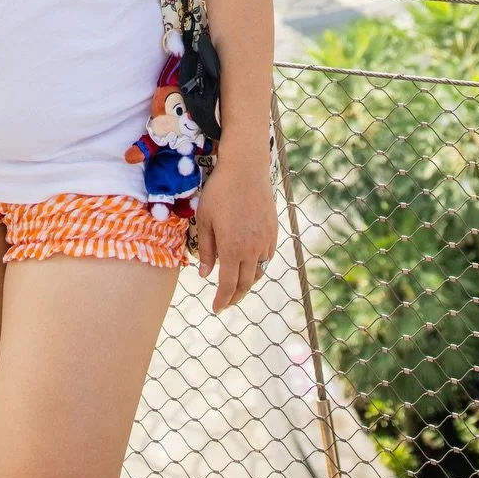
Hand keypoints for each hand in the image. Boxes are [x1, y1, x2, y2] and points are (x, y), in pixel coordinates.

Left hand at [196, 154, 277, 312]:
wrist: (245, 169)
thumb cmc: (219, 192)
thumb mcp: (204, 220)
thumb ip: (206, 250)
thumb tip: (205, 275)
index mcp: (232, 249)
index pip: (228, 285)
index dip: (222, 300)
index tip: (216, 308)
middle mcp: (252, 249)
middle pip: (245, 283)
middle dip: (235, 297)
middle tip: (225, 303)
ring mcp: (265, 241)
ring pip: (259, 272)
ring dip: (248, 283)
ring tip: (237, 287)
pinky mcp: (273, 232)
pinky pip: (267, 257)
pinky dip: (258, 266)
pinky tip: (250, 264)